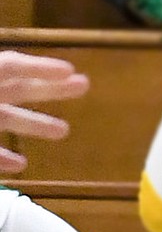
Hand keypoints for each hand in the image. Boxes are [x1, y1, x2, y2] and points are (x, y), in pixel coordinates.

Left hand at [0, 49, 87, 175]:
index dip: (39, 67)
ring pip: (7, 119)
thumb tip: (9, 69)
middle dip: (51, 88)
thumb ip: (3, 74)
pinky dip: (4, 156)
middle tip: (84, 85)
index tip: (70, 71)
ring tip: (64, 131)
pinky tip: (22, 164)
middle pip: (19, 89)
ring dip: (36, 124)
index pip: (11, 66)